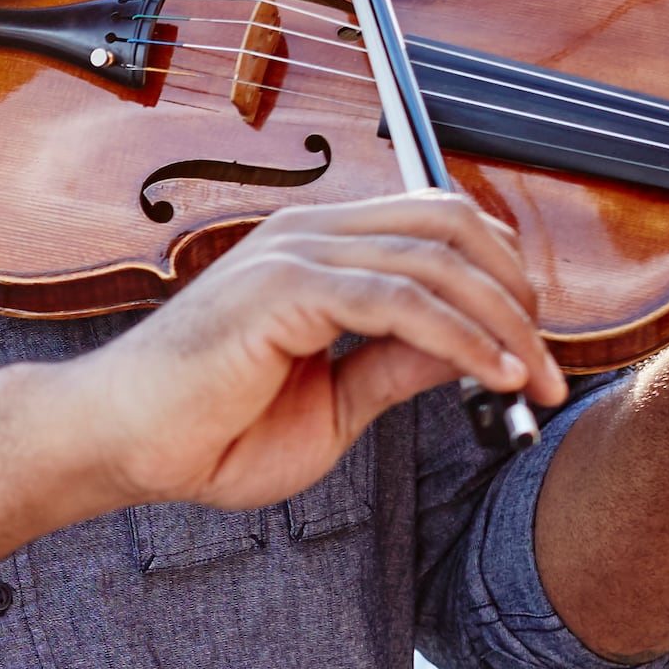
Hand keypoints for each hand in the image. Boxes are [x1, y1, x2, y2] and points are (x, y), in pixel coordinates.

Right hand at [56, 191, 566, 512]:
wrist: (119, 445)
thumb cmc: (204, 430)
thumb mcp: (336, 403)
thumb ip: (397, 364)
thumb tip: (473, 348)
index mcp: (316, 250)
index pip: (436, 226)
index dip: (500, 277)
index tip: (532, 349)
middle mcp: (309, 234)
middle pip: (453, 224)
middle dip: (518, 293)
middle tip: (548, 366)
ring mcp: (295, 253)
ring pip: (438, 258)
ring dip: (505, 324)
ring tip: (534, 381)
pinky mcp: (283, 288)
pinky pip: (401, 301)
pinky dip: (462, 339)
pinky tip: (493, 377)